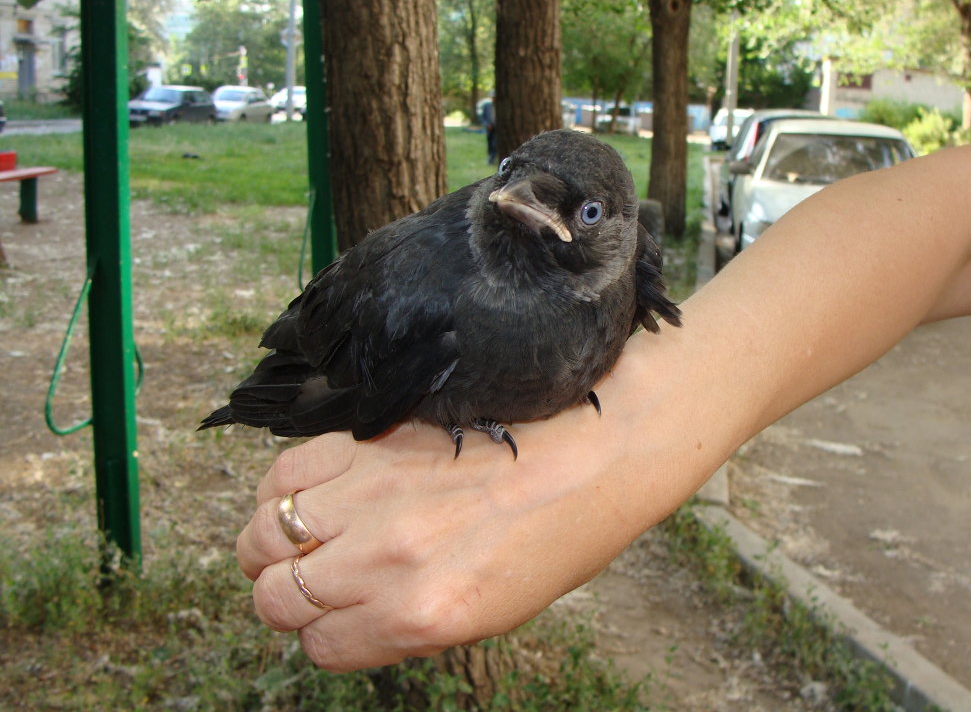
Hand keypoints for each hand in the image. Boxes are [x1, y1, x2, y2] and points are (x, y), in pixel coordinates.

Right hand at [235, 384, 662, 671]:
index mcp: (420, 616)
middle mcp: (384, 562)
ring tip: (297, 538)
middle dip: (283, 597)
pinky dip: (279, 490)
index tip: (336, 616)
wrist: (590, 449)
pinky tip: (306, 495)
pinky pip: (284, 473)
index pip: (320, 645)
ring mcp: (370, 498)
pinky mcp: (366, 444)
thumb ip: (408, 621)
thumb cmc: (556, 533)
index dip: (323, 633)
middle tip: (311, 578)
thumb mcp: (492, 611)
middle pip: (275, 597)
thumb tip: (349, 616)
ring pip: (261, 535)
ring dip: (269, 545)